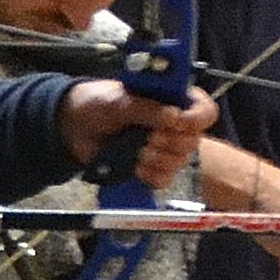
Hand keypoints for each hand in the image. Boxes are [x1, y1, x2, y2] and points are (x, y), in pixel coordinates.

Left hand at [60, 77, 209, 192]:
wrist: (75, 126)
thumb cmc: (99, 103)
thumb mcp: (119, 100)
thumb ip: (146, 107)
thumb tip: (173, 116)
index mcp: (173, 99)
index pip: (204, 111)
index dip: (196, 119)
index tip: (177, 121)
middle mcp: (175, 124)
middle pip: (193, 141)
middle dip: (168, 142)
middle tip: (148, 137)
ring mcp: (165, 148)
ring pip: (179, 162)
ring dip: (155, 159)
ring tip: (136, 150)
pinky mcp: (153, 168)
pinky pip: (163, 179)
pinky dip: (148, 175)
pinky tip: (135, 165)